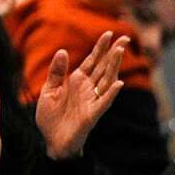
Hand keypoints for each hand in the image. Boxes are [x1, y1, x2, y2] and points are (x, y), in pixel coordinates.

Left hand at [36, 31, 127, 159]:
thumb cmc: (51, 117)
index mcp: (77, 81)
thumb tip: (62, 50)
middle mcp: (88, 89)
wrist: (51, 141)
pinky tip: (118, 83)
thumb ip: (56, 72)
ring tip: (120, 51)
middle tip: (125, 37)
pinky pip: (103, 102)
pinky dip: (111, 93)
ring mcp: (92, 101)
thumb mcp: (49, 90)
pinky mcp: (92, 115)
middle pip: (103, 67)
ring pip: (106, 80)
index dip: (100, 48)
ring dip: (114, 66)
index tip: (108, 33)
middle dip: (113, 52)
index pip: (92, 61)